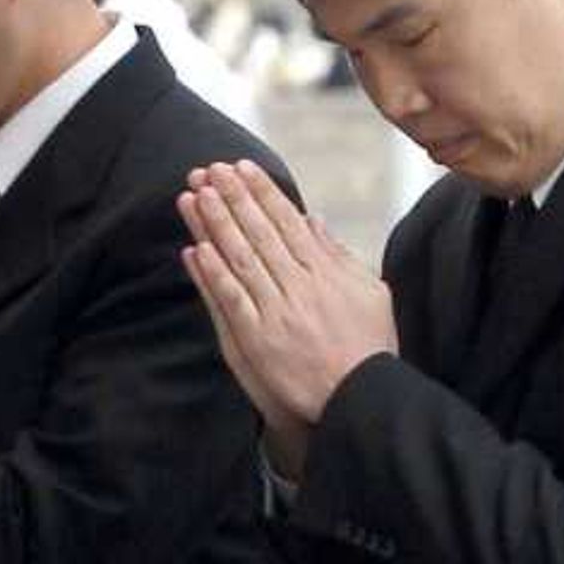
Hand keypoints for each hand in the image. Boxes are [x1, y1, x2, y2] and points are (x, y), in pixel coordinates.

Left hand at [179, 160, 395, 476]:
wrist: (360, 396)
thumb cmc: (367, 346)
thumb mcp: (370, 292)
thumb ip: (339, 254)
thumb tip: (314, 219)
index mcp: (326, 270)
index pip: (287, 221)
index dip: (262, 192)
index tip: (242, 167)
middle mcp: (301, 285)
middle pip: (259, 232)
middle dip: (232, 197)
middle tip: (209, 170)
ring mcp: (278, 311)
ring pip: (241, 259)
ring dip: (216, 225)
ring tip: (194, 196)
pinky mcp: (258, 339)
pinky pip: (232, 300)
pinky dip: (213, 274)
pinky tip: (196, 249)